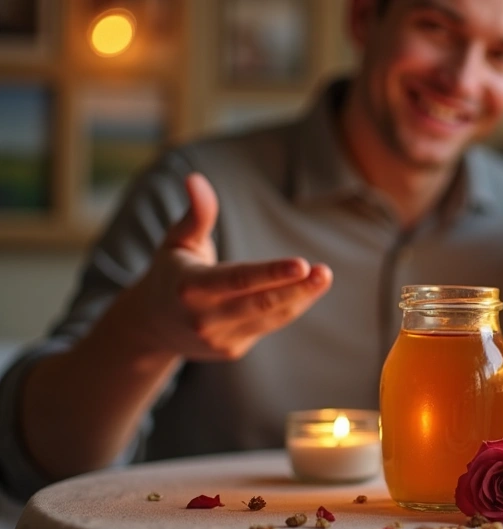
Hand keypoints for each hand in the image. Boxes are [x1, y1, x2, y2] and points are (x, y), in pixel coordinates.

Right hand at [125, 173, 332, 359]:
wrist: (153, 326)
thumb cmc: (172, 273)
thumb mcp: (177, 242)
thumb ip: (195, 214)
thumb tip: (195, 178)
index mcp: (190, 286)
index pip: (238, 279)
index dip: (271, 273)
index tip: (301, 264)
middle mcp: (204, 316)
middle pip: (260, 303)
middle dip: (296, 289)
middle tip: (324, 273)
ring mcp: (218, 337)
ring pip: (270, 317)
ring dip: (301, 298)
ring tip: (323, 277)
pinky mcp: (231, 349)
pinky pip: (268, 325)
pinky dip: (290, 307)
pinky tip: (308, 290)